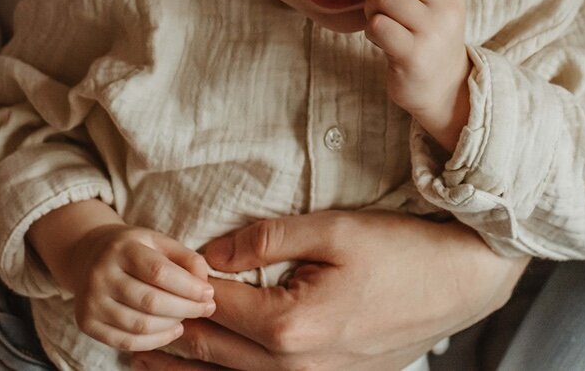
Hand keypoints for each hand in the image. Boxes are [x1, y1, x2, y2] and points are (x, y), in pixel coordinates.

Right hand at [65, 223, 215, 352]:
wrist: (88, 255)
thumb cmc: (134, 250)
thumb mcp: (160, 242)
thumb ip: (187, 259)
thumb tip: (204, 287)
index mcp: (122, 249)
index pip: (159, 272)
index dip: (188, 287)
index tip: (208, 294)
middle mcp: (101, 275)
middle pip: (150, 302)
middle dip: (185, 309)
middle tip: (206, 309)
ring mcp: (90, 301)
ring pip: (139, 325)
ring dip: (171, 326)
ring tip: (187, 318)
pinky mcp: (85, 323)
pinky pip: (125, 342)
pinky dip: (154, 341)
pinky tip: (172, 331)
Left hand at [128, 210, 524, 370]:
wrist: (462, 282)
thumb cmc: (404, 250)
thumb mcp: (334, 228)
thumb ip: (267, 237)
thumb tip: (212, 251)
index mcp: (290, 324)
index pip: (213, 306)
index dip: (179, 287)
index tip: (149, 270)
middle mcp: (296, 364)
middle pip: (213, 352)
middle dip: (165, 338)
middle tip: (122, 326)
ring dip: (187, 368)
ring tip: (143, 359)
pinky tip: (212, 369)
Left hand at [352, 0, 470, 148]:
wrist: (444, 90)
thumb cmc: (427, 41)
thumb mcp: (430, 6)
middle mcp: (446, 7)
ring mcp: (432, 31)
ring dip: (369, 8)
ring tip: (377, 21)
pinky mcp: (414, 55)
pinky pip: (378, 26)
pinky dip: (370, 30)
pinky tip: (379, 39)